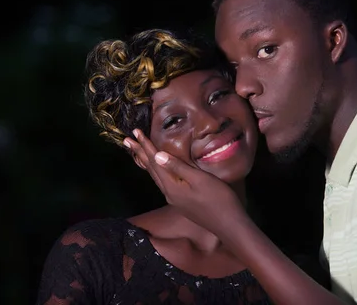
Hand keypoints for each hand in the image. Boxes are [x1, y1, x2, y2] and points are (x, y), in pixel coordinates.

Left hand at [124, 129, 247, 235]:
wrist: (229, 225)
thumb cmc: (219, 199)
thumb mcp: (200, 180)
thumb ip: (179, 167)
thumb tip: (158, 155)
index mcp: (172, 187)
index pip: (155, 161)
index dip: (145, 145)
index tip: (135, 132)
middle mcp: (169, 194)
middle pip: (151, 169)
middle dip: (140, 153)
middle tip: (127, 140)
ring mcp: (175, 200)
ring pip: (156, 177)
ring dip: (146, 163)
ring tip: (137, 153)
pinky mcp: (182, 203)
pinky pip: (163, 183)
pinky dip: (156, 172)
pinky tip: (159, 171)